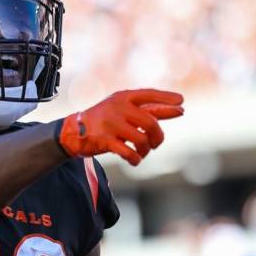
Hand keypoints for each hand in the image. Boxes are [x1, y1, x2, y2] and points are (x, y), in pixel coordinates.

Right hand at [58, 89, 183, 165]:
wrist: (73, 132)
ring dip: (146, 150)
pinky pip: (128, 153)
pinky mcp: (104, 140)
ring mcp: (110, 124)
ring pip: (141, 140)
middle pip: (150, 122)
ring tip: (142, 152)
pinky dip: (135, 159)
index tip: (181, 103)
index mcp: (123, 97)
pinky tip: (134, 160)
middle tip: (156, 143)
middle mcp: (118, 108)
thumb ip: (148, 110)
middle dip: (158, 136)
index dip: (166, 99)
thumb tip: (179, 109)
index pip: (149, 95)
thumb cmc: (104, 120)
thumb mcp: (123, 110)